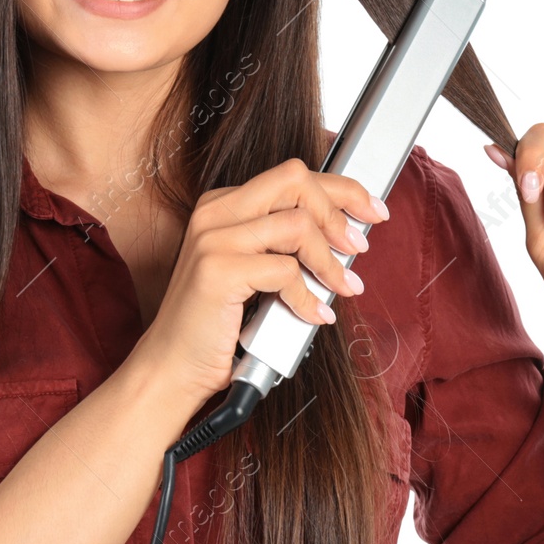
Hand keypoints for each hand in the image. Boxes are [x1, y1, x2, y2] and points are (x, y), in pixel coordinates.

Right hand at [128, 156, 390, 410]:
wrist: (172, 367)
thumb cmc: (215, 324)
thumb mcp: (254, 271)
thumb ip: (286, 244)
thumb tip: (345, 233)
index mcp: (222, 205)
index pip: (291, 176)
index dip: (341, 190)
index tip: (370, 211)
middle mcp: (215, 212)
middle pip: (295, 181)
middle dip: (339, 210)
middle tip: (360, 246)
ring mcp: (213, 239)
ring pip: (298, 226)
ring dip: (330, 262)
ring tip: (342, 288)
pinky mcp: (217, 271)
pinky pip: (286, 272)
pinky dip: (309, 298)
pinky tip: (314, 315)